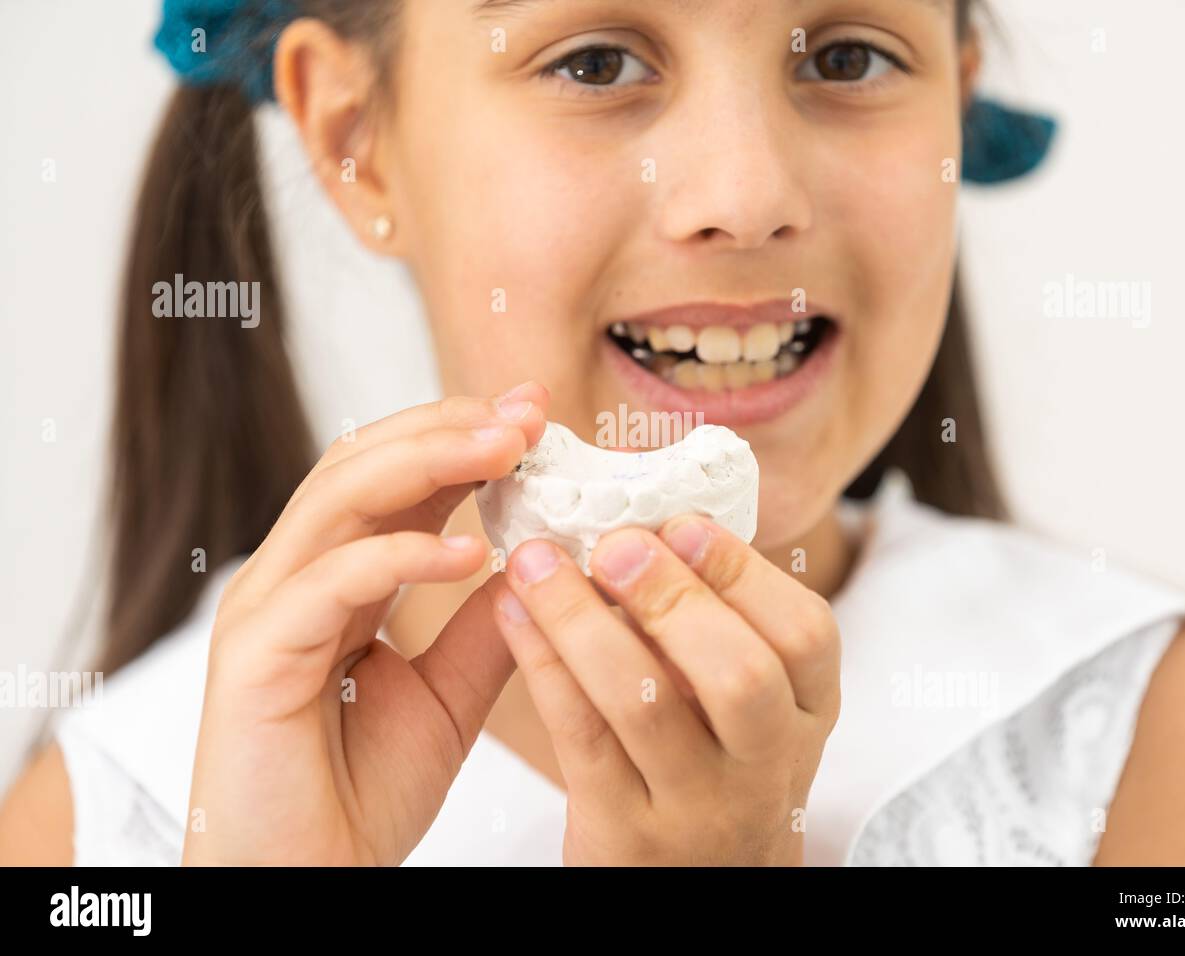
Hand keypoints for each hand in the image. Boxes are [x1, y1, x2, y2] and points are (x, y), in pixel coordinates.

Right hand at [183, 383, 549, 865]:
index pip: (395, 476)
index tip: (537, 412)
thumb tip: (544, 564)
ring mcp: (267, 608)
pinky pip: (331, 580)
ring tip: (508, 448)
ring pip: (339, 497)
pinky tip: (472, 551)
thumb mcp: (448, 694)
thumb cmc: (359, 791)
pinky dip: (402, 555)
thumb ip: (484, 626)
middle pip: (362, 462)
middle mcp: (295, 577)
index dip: (463, 435)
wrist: (307, 881)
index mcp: (337, 578)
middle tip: (527, 412)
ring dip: (428, 460)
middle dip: (449, 426)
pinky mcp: (253, 655)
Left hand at [489, 514, 840, 865]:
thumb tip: (651, 520)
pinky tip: (515, 612)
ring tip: (538, 562)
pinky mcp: (625, 832)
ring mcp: (697, 806)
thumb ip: (723, 626)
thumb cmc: (718, 764)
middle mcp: (766, 766)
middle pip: (740, 675)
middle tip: (613, 544)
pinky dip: (543, 663)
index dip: (742, 571)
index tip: (681, 523)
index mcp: (808, 714)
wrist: (702, 884)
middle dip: (672, 596)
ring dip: (583, 619)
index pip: (807, 636)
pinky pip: (580, 735)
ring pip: (644, 704)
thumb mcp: (755, 706)